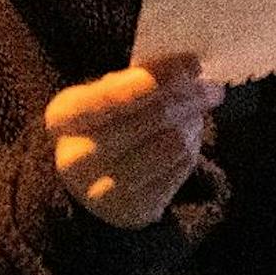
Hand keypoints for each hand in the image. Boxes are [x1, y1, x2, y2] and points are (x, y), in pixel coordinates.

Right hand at [45, 56, 222, 229]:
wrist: (84, 184)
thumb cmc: (101, 125)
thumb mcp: (99, 96)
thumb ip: (133, 79)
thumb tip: (183, 67)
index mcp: (63, 118)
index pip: (116, 95)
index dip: (160, 77)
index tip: (193, 62)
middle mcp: (77, 159)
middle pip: (154, 118)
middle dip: (190, 98)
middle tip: (212, 89)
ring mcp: (104, 192)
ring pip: (173, 145)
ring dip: (193, 124)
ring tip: (196, 113)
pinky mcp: (133, 212)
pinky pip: (180, 170)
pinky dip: (191, 149)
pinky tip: (187, 138)